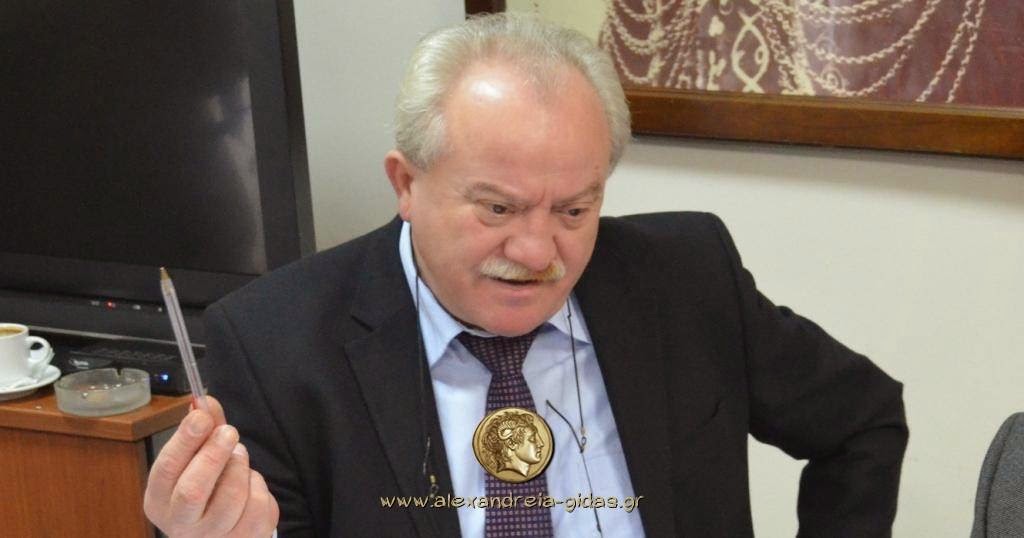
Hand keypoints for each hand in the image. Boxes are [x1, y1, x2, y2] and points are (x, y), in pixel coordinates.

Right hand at [144, 396, 278, 536]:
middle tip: (229, 432)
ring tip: (238, 457)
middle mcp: (180, 524)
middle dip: (213, 455)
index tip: (201, 416)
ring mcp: (212, 535)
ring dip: (240, 468)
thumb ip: (202, 430)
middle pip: (192, 491)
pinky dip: (258, 486)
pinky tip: (250, 485)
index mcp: (160, 500)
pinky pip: (257, 505)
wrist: (222, 529)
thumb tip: (204, 401)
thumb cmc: (206, 487)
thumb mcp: (196, 459)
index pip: (165, 470)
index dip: (184, 441)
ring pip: (231, 497)